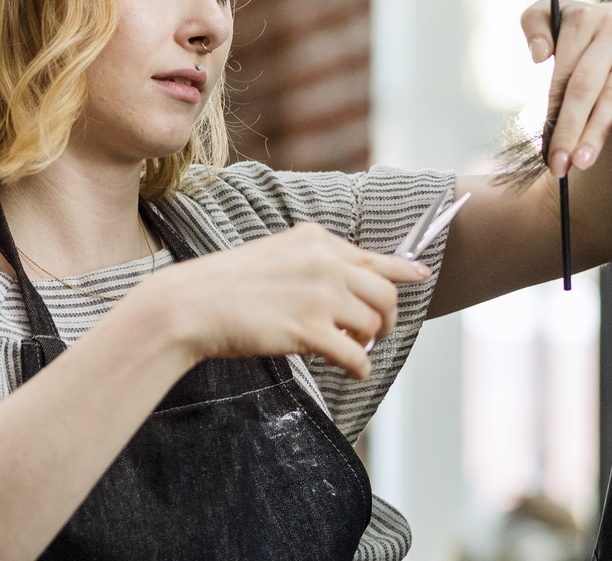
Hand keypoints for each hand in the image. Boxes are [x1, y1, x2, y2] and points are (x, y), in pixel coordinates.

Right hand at [158, 222, 429, 379]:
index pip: (374, 257)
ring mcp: (319, 294)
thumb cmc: (227, 284)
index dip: (402, 270)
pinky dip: (359, 367)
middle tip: (377, 333)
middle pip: (384, 294)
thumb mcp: (278, 255)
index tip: (420, 275)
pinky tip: (351, 371)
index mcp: (316, 239)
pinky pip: (356, 355)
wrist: (192, 303)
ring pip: (372, 325)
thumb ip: (316, 262)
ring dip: (368, 343)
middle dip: (387, 318)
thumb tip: (352, 282)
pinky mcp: (309, 329)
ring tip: (351, 350)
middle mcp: (325, 261)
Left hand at [522, 0, 611, 176]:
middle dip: (571, 130)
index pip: (563, 76)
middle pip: (585, 87)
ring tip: (583, 161)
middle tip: (561, 166)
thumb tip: (538, 55)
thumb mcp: (551, 18)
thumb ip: (534, 26)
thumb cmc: (582, 33)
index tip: (546, 152)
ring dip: (598, 130)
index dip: (552, 116)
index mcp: (581, 19)